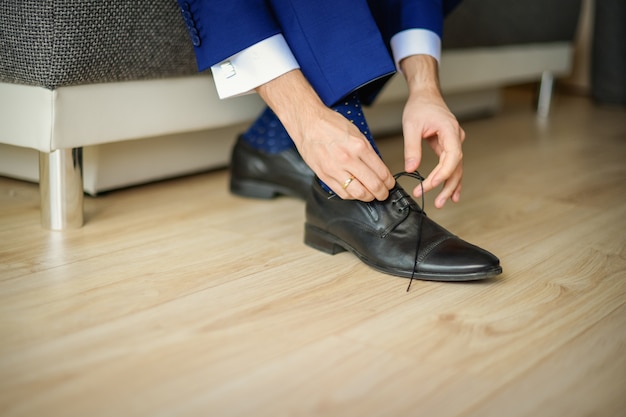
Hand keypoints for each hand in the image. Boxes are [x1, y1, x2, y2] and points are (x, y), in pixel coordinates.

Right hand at [256, 70, 393, 200]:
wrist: (307, 123)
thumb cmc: (330, 124)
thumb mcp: (356, 133)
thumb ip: (367, 152)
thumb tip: (378, 168)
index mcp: (359, 146)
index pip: (381, 171)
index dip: (389, 182)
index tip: (390, 184)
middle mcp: (348, 159)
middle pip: (373, 185)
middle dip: (382, 192)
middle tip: (384, 193)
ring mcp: (335, 169)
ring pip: (358, 193)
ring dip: (368, 197)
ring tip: (371, 195)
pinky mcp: (324, 176)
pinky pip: (342, 193)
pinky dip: (352, 196)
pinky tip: (355, 192)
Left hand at [400, 55, 464, 207]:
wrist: (426, 94)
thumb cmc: (420, 106)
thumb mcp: (411, 126)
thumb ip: (412, 148)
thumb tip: (411, 169)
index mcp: (450, 132)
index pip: (451, 158)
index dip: (442, 174)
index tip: (428, 185)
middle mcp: (456, 138)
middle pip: (456, 167)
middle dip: (447, 186)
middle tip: (436, 202)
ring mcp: (455, 142)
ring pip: (456, 168)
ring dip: (450, 186)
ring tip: (441, 202)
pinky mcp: (449, 146)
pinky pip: (452, 165)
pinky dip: (450, 178)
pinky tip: (450, 193)